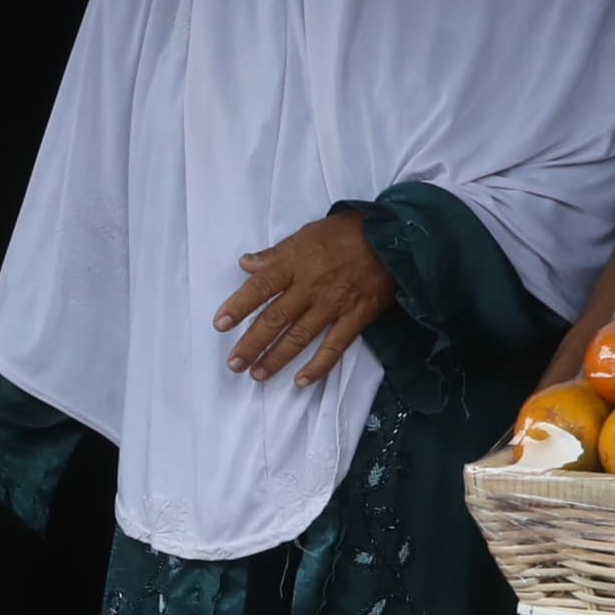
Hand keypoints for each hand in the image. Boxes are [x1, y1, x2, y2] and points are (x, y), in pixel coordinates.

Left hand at [216, 210, 393, 381]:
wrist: (394, 239)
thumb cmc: (347, 233)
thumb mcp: (307, 233)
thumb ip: (276, 253)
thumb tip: (246, 263)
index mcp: (296, 263)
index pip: (261, 287)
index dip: (239, 306)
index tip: (220, 324)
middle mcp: (311, 287)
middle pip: (275, 319)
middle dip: (252, 343)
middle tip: (234, 364)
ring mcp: (333, 304)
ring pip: (299, 337)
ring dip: (276, 358)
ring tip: (257, 374)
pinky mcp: (356, 317)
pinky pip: (334, 347)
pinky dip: (318, 366)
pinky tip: (301, 381)